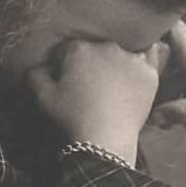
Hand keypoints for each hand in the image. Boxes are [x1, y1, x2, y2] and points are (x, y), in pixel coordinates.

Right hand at [27, 39, 165, 159]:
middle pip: (96, 50)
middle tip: (90, 87)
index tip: (67, 81)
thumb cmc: (71, 118)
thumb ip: (36, 74)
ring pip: (122, 53)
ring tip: (114, 85)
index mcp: (79, 49)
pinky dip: (142, 63)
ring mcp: (131, 59)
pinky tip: (137, 73)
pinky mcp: (149, 73)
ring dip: (117, 63)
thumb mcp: (42, 96)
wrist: (105, 140)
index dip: (65, 65)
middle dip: (92, 63)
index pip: (69, 50)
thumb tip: (41, 66)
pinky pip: (149, 59)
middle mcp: (106, 47)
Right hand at [151, 22, 185, 127]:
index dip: (151, 24)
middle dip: (153, 80)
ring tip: (165, 123)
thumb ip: (179, 112)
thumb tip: (152, 118)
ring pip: (176, 78)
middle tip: (141, 100)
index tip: (132, 32)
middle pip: (165, 60)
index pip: (169, 27)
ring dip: (169, 98)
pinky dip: (185, 102)